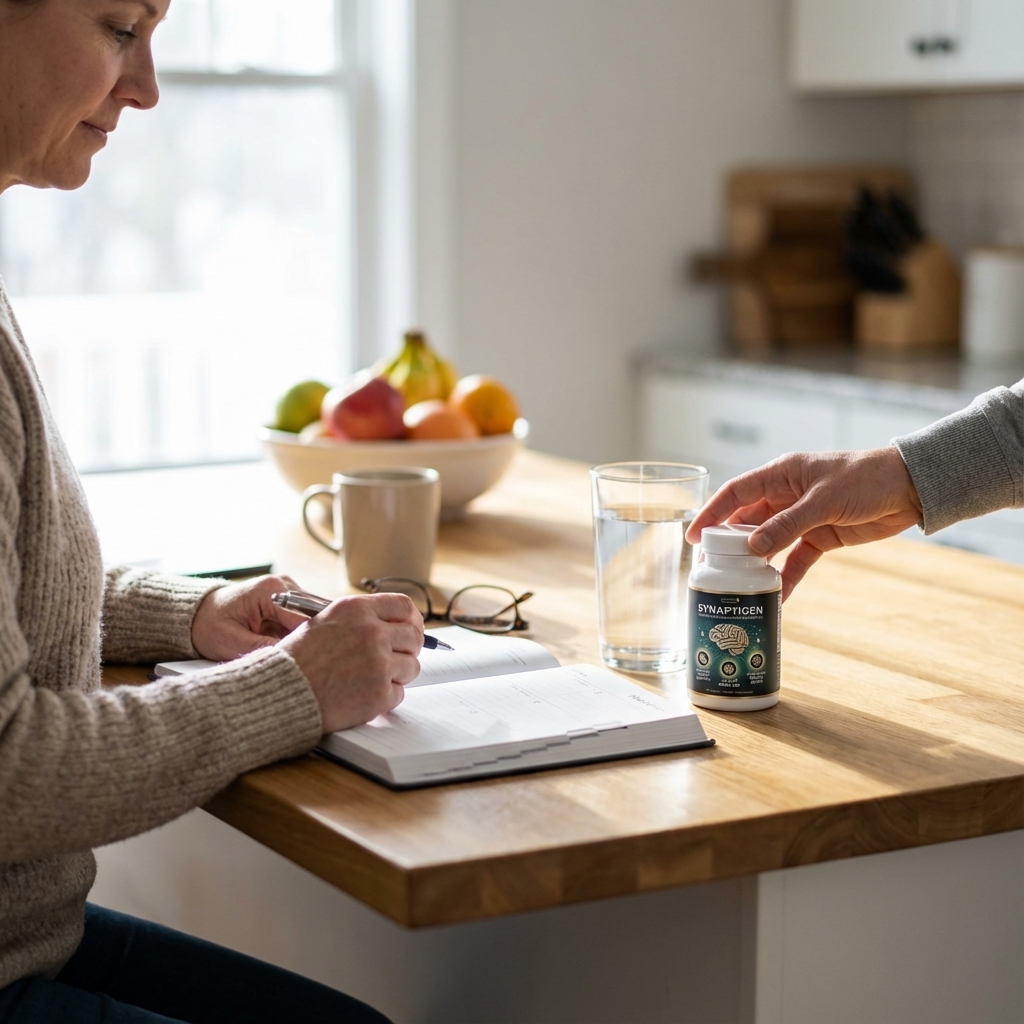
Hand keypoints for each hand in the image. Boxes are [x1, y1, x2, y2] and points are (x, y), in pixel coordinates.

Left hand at [191, 574, 309, 660]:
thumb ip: (263, 648)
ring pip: (313, 620)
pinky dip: (299, 636)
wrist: (198, 615)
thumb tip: (292, 657)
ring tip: (294, 657)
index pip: (305, 618)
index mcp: (272, 589)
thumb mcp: (232, 642)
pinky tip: (290, 648)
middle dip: (309, 640)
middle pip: (314, 617)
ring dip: (304, 639)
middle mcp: (286, 584)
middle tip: (304, 663)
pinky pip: (305, 621)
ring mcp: (290, 591)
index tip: (309, 662)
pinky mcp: (290, 601)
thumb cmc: (210, 626)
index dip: (308, 641)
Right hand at [279, 593, 422, 732]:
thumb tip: (390, 624)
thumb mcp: (323, 622)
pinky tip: (362, 695)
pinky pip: (399, 693)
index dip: (412, 620)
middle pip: (413, 637)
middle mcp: (371, 632)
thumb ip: (358, 620)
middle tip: (395, 659)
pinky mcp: (379, 693)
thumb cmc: (295, 661)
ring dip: (397, 675)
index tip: (412, 630)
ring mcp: (378, 663)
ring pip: (411, 666)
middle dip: (408, 649)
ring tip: (371, 680)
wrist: (280, 694)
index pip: (404, 606)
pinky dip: (385, 697)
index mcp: (357, 610)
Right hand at [685, 447, 922, 599]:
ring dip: (755, 562)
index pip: (736, 493)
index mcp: (781, 474)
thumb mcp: (824, 501)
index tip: (694, 535)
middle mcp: (787, 495)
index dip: (712, 513)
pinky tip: (776, 595)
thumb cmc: (866, 478)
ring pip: (769, 542)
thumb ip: (787, 524)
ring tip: (737, 584)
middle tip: (711, 568)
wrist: (910, 488)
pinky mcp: (821, 536)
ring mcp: (803, 517)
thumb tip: (752, 547)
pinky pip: (796, 559)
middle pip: (747, 521)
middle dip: (729, 544)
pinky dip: (786, 576)